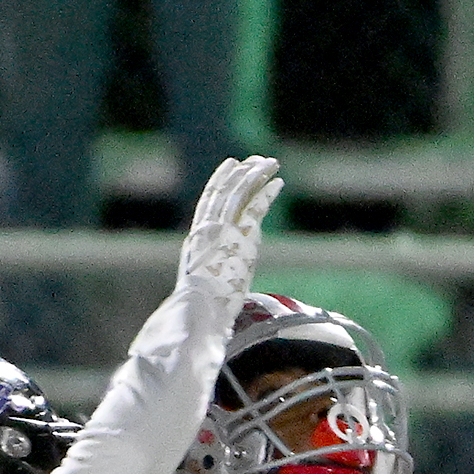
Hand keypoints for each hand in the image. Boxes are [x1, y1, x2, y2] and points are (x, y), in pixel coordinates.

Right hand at [176, 154, 281, 298]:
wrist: (198, 310)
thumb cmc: (197, 312)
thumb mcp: (200, 293)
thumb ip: (208, 283)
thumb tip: (215, 299)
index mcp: (196, 241)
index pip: (208, 203)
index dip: (220, 182)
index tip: (230, 168)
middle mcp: (207, 229)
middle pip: (223, 192)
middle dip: (239, 173)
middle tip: (254, 160)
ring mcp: (222, 230)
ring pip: (239, 192)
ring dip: (255, 175)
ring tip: (270, 162)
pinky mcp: (239, 235)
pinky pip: (255, 206)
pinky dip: (266, 192)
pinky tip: (277, 181)